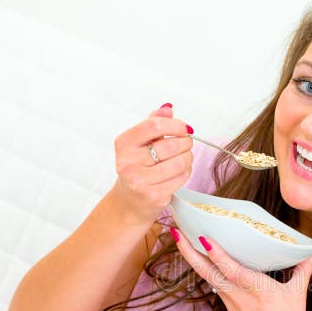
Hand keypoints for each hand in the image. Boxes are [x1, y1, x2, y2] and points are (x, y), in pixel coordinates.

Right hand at [112, 103, 193, 223]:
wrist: (130, 202)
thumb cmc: (137, 168)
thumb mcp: (139, 143)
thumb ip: (152, 123)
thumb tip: (168, 108)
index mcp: (124, 143)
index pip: (154, 126)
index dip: (175, 125)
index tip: (183, 128)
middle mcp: (129, 162)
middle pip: (171, 145)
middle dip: (185, 142)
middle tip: (186, 143)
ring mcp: (141, 181)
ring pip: (179, 162)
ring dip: (188, 158)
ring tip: (183, 157)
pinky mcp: (154, 195)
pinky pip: (181, 178)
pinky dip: (186, 172)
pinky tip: (179, 171)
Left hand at [171, 227, 311, 310]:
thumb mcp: (297, 297)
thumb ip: (304, 270)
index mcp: (256, 289)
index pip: (231, 269)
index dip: (216, 254)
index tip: (202, 237)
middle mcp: (237, 294)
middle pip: (207, 271)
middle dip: (189, 251)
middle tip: (174, 231)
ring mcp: (230, 302)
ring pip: (207, 277)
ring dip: (193, 258)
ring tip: (181, 239)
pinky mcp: (228, 308)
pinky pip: (214, 284)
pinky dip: (206, 270)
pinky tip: (201, 260)